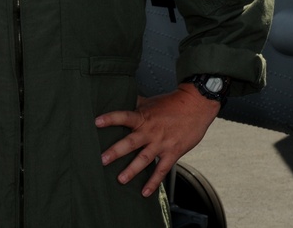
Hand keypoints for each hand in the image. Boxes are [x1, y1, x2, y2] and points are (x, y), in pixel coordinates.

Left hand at [95, 85, 219, 196]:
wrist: (196, 106)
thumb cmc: (171, 103)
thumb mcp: (150, 102)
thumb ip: (134, 106)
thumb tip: (118, 100)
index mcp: (142, 117)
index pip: (123, 117)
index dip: (110, 119)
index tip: (96, 122)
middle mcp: (150, 131)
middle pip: (130, 142)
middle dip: (116, 152)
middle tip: (102, 160)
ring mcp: (161, 143)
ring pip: (144, 159)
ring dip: (132, 170)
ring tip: (120, 179)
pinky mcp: (173, 153)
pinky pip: (162, 170)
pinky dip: (153, 182)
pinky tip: (145, 191)